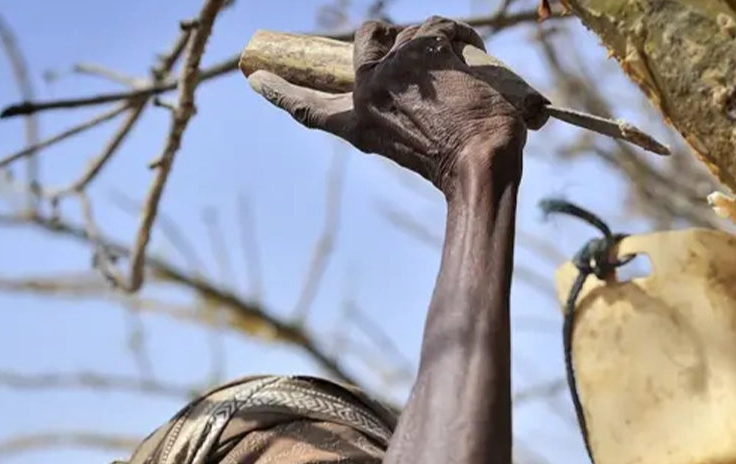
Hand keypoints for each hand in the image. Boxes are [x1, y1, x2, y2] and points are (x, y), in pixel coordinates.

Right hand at [249, 17, 532, 195]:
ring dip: (435, 41)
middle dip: (388, 36)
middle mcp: (366, 93)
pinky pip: (439, 26)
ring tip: (462, 70)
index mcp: (357, 127)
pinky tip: (474, 53)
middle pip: (365, 41)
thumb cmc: (457, 166)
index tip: (256, 77)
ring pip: (409, 30)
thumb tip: (417, 94)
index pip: (308, 108)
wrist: (479, 166)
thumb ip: (397, 121)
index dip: (280, 91)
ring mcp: (392, 68)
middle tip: (414, 49)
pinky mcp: (423, 51)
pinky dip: (461, 35)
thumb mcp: (411, 148)